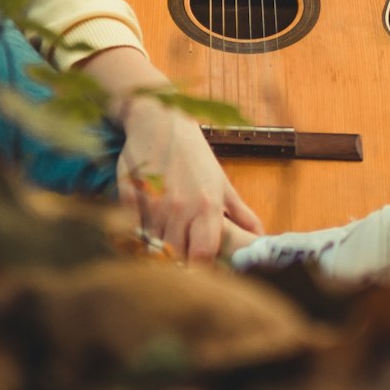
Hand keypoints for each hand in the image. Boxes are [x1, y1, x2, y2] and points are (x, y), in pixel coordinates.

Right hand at [116, 94, 263, 261]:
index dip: (202, 268)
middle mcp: (180, 208)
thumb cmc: (192, 152)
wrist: (158, 120)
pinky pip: (132, 231)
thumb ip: (240, 213)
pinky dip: (138, 237)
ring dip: (158, 250)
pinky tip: (145, 229)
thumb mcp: (221, 181)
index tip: (200, 269)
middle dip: (178, 262)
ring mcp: (153, 204)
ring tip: (163, 244)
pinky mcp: (130, 199)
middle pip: (176, 256)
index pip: (204, 255)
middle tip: (180, 259)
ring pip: (153, 247)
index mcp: (207, 206)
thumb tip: (259, 235)